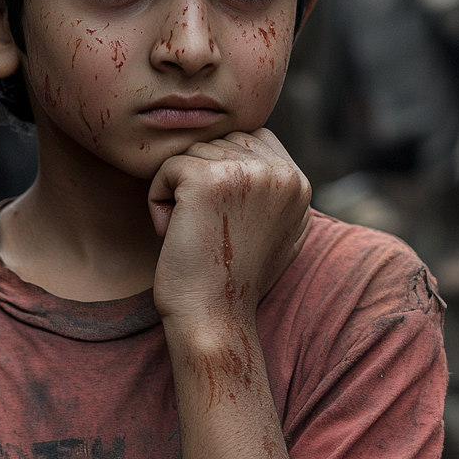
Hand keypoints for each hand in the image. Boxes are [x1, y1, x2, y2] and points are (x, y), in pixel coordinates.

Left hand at [148, 129, 311, 331]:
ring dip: (179, 192)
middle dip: (201, 180)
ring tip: (194, 233)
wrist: (214, 319)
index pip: (252, 138)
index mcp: (299, 183)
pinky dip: (158, 201)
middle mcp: (281, 173)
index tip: (223, 218)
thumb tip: (255, 152)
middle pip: (220, 142)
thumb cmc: (233, 280)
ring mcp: (248, 173)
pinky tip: (173, 233)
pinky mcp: (209, 180)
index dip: (224, 170)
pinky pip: (167, 167)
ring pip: (192, 153)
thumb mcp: (275, 230)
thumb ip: (272, 190)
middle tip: (207, 229)